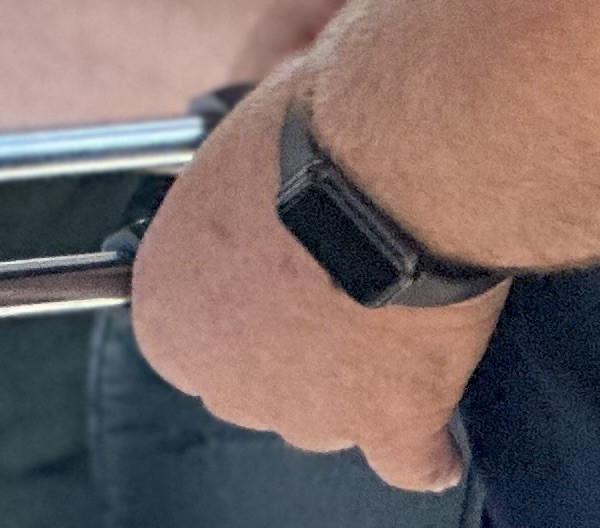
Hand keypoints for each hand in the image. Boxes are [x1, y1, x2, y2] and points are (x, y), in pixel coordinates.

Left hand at [129, 61, 502, 493]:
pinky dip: (422, 442)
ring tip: (391, 303)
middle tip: (330, 273)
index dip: (232, 294)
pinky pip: (407, 460)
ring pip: (326, 413)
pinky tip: (432, 420)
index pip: (190, 327)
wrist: (389, 170)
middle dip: (288, 335)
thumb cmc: (304, 138)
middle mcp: (223, 381)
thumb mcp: (229, 150)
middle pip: (255, 375)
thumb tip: (245, 185)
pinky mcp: (388, 427)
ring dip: (352, 375)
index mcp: (167, 311)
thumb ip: (226, 202)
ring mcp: (306, 414)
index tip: (265, 263)